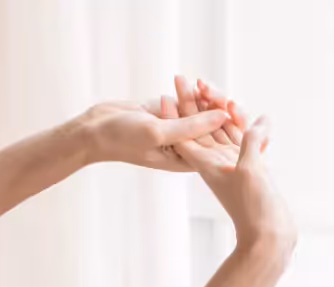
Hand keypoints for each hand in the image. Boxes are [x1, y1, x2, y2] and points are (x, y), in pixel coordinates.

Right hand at [74, 99, 228, 171]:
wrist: (95, 128)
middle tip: (221, 95)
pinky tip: (188, 80)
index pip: (219, 148)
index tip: (237, 112)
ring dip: (203, 96)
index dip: (233, 132)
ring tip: (201, 84)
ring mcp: (177, 128)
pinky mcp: (169, 112)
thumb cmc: (123, 138)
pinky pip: (187, 101)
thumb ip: (191, 126)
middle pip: (213, 128)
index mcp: (187, 159)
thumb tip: (223, 115)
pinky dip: (189, 91)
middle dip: (220, 110)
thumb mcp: (159, 132)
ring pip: (201, 111)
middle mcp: (185, 146)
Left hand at [156, 76, 296, 255]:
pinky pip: (240, 139)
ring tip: (206, 86)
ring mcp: (232, 164)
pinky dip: (238, 123)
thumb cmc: (255, 209)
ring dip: (212, 109)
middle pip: (198, 128)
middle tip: (182, 78)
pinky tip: (236, 106)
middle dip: (191, 103)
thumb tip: (260, 120)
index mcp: (208, 166)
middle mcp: (216, 163)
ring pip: (219, 130)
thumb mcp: (251, 172)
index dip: (176, 113)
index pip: (185, 134)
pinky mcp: (248, 167)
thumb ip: (252, 143)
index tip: (167, 92)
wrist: (268, 238)